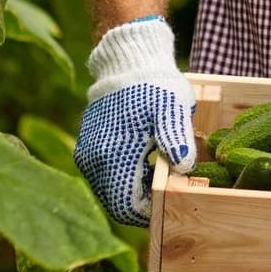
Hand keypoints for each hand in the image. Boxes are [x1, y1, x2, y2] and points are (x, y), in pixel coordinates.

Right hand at [73, 17, 196, 225]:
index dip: (150, 211)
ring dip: (135, 190)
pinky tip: (147, 161)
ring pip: (111, 191)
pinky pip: (106, 176)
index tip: (173, 200)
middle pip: (117, 203)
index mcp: (112, 155)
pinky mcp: (88, 149)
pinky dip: (126, 177)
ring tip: (161, 172)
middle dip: (143, 203)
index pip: (126, 206)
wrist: (128, 61)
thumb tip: (183, 169)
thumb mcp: (173, 109)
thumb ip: (177, 139)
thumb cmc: (154, 84)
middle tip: (170, 188)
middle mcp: (93, 161)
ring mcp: (87, 155)